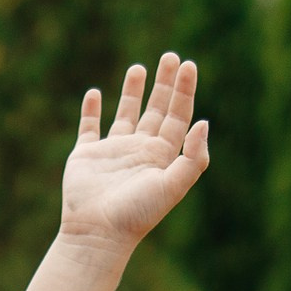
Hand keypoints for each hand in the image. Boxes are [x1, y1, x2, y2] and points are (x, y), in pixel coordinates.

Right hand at [57, 54, 210, 253]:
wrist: (98, 233)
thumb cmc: (137, 213)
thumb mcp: (173, 186)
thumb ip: (193, 158)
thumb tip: (204, 122)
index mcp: (162, 156)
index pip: (178, 116)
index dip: (185, 90)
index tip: (188, 65)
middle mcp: (140, 151)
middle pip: (157, 110)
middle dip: (165, 84)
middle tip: (170, 57)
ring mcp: (113, 152)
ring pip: (126, 114)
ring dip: (132, 92)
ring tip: (139, 68)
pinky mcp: (86, 155)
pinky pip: (89, 127)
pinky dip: (91, 110)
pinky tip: (95, 94)